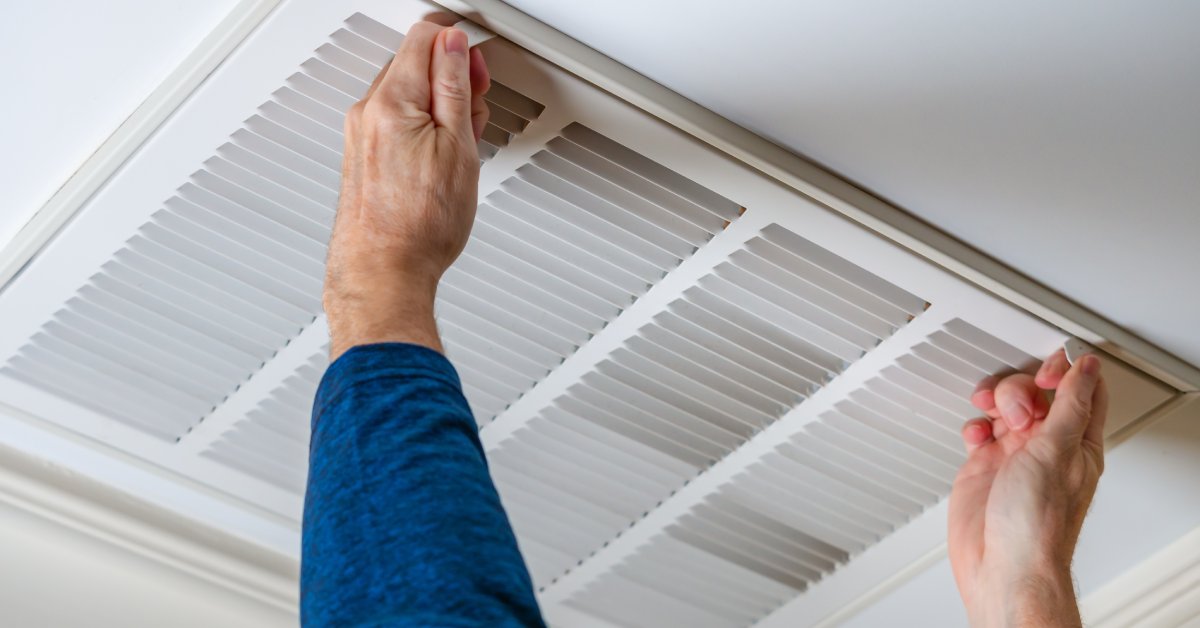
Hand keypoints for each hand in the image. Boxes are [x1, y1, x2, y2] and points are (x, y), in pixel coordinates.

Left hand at [324, 17, 490, 360]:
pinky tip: (440, 159)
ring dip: (439, 105)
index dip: (460, 45)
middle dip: (451, 77)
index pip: (424, 37)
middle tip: (476, 109)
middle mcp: (368, 112)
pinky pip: (395, 123)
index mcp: (392, 101)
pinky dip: (422, 128)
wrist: (384, 274)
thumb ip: (454, 86)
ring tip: (462, 143)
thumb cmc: (419, 227)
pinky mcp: (362, 157)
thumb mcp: (457, 147)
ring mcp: (361, 135)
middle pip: (413, 63)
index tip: (478, 66)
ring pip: (406, 95)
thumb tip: (453, 45)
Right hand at [949, 350, 1107, 627]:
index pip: (1082, 390)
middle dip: (1021, 390)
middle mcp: (1047, 446)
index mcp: (1077, 442)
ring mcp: (1015, 455)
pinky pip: (979, 429)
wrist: (1002, 565)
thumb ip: (1070, 405)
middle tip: (1017, 412)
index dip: (1064, 371)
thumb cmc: (1036, 524)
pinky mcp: (985, 466)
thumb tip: (1085, 368)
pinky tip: (977, 437)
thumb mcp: (1057, 451)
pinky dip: (974, 426)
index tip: (1045, 373)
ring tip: (994, 421)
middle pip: (1036, 392)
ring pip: (1004, 406)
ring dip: (995, 402)